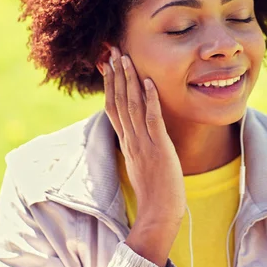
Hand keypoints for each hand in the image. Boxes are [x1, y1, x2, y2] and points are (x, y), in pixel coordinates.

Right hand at [99, 46, 185, 266]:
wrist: (158, 213)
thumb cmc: (153, 191)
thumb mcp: (141, 163)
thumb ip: (137, 146)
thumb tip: (135, 135)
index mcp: (126, 142)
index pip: (113, 108)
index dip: (110, 85)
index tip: (107, 65)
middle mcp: (131, 139)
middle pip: (119, 102)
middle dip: (116, 75)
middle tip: (113, 52)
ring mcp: (143, 143)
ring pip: (132, 106)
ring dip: (129, 81)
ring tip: (126, 59)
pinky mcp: (158, 148)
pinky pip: (152, 120)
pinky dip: (150, 100)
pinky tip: (149, 82)